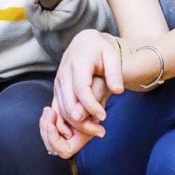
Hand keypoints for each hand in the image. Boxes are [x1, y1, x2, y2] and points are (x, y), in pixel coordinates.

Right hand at [41, 29, 116, 156]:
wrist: (84, 43)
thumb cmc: (101, 50)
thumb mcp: (112, 57)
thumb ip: (115, 74)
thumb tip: (118, 91)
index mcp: (78, 63)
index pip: (82, 89)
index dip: (91, 106)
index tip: (104, 117)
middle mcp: (64, 74)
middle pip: (69, 104)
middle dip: (83, 121)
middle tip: (100, 131)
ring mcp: (58, 83)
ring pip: (62, 110)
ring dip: (76, 125)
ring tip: (95, 131)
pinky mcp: (56, 90)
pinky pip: (58, 109)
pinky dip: (67, 122)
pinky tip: (82, 129)